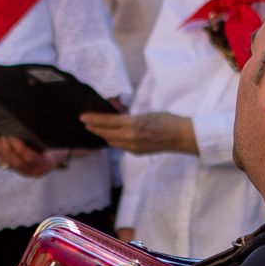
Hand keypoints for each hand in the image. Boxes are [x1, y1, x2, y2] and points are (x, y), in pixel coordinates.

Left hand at [0, 135, 60, 176]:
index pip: (29, 157)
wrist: (59, 154)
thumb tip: (31, 128)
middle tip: (1, 136)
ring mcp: (27, 173)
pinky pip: (6, 165)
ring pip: (10, 164)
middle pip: (17, 162)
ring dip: (0, 152)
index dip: (19, 146)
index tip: (12, 135)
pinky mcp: (20, 171)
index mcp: (46, 163)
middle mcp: (36, 171)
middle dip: (6, 149)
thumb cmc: (58, 144)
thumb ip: (46, 137)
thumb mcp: (56, 141)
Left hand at [78, 109, 196, 154]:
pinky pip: (120, 146)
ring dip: (103, 135)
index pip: (108, 122)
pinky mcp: (137, 152)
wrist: (181, 137)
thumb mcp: (146, 113)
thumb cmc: (167, 120)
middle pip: (106, 134)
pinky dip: (113, 140)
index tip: (83, 117)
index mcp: (132, 125)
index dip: (94, 119)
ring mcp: (133, 147)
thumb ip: (129, 116)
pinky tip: (110, 136)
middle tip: (85, 122)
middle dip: (95, 128)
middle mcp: (130, 138)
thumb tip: (116, 113)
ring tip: (95, 129)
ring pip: (112, 142)